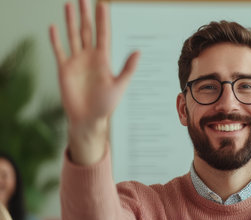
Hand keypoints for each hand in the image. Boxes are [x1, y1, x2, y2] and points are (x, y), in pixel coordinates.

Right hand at [49, 0, 139, 163]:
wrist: (89, 118)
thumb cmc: (106, 105)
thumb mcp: (119, 85)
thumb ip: (127, 68)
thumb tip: (138, 51)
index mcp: (103, 59)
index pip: (103, 34)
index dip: (103, 19)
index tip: (102, 4)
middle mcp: (90, 56)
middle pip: (87, 30)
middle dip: (85, 14)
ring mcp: (77, 61)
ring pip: (73, 36)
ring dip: (70, 21)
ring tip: (69, 5)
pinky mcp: (64, 69)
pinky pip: (60, 51)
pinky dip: (56, 40)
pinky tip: (54, 27)